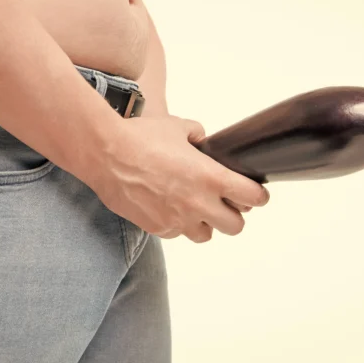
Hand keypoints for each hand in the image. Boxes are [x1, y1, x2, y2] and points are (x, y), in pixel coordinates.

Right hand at [79, 115, 269, 242]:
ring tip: (194, 209)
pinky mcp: (158, 228)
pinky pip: (177, 233)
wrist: (106, 154)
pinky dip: (177, 225)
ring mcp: (178, 220)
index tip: (256, 194)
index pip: (252, 197)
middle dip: (234, 215)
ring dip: (206, 224)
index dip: (258, 196)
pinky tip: (168, 208)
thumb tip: (202, 140)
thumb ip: (197, 135)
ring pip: (206, 235)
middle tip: (226, 204)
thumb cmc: (140, 137)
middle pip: (236, 226)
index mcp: (210, 177)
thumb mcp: (177, 127)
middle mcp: (198, 203)